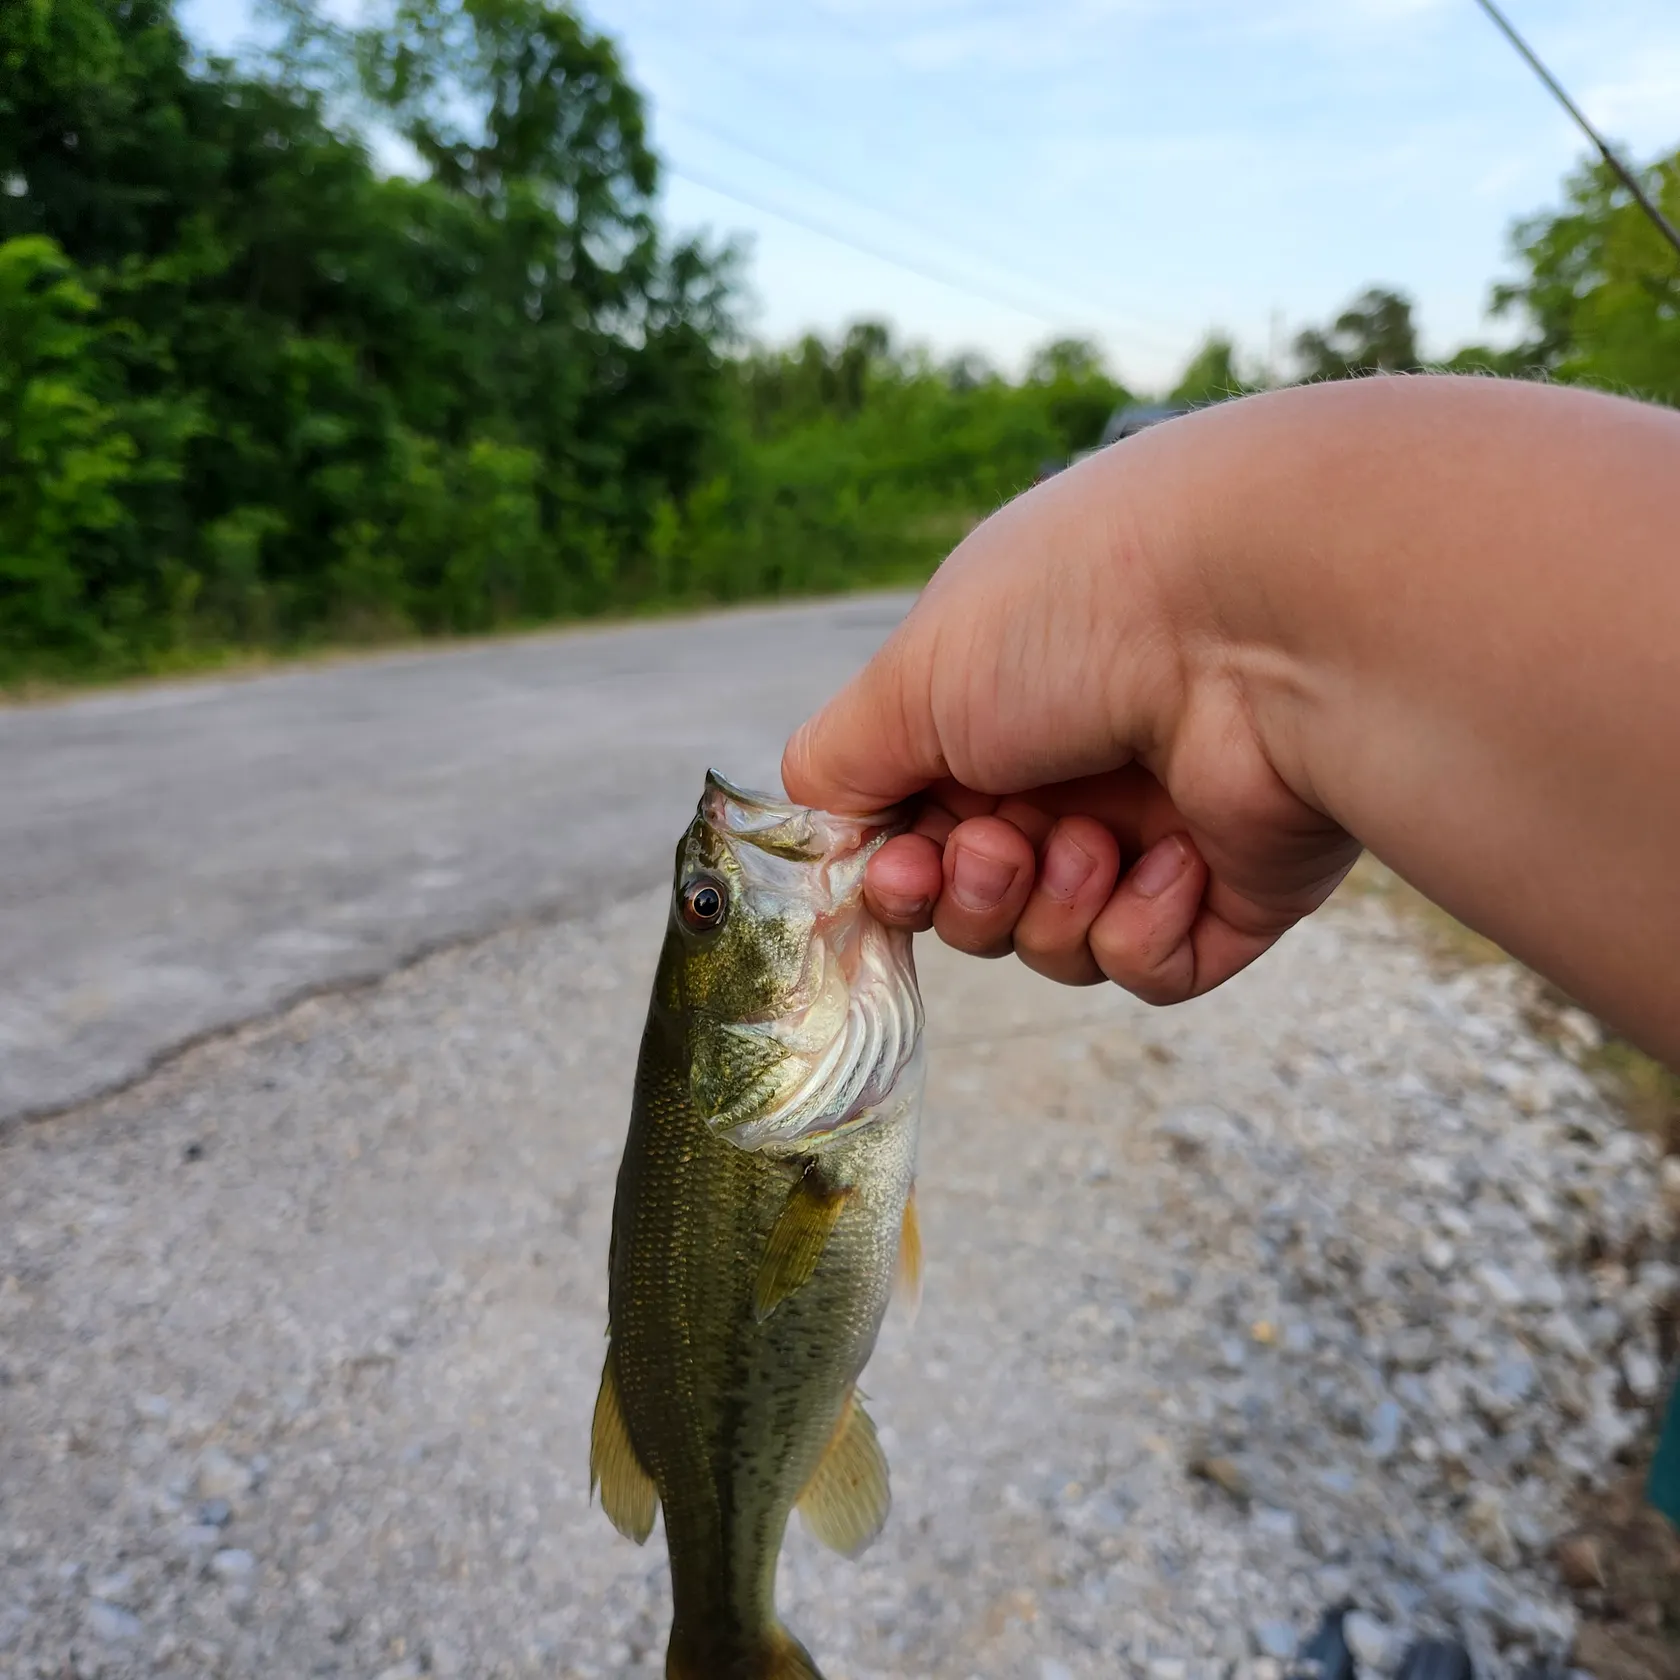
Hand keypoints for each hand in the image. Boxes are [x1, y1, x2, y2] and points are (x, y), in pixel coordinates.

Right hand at [782, 417, 1360, 1003]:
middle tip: (1001, 847)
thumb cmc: (1069, 617)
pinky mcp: (1237, 889)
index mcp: (1001, 708)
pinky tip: (1170, 863)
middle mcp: (1078, 765)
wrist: (1261, 614)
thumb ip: (839, 763)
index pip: (923, 826)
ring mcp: (1160, 827)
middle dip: (974, 894)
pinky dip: (1142, 930)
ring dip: (1054, 908)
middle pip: (982, 898)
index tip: (897, 870)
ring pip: (1058, 942)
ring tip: (1091, 844)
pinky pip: (1153, 968)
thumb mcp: (910, 678)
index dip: (899, 870)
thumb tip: (822, 833)